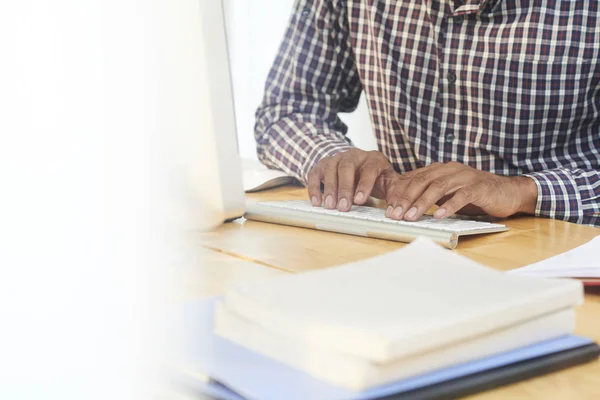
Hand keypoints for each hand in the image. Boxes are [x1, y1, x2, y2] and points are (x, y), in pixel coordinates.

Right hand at [307, 149, 393, 210]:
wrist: (358, 165)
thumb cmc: (375, 177)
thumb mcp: (388, 182)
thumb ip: (393, 192)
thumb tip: (396, 208)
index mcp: (373, 158)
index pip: (369, 168)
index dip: (364, 184)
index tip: (359, 200)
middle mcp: (354, 155)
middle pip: (347, 167)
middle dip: (344, 188)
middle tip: (343, 207)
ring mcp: (336, 159)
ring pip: (331, 169)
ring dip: (329, 189)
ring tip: (329, 206)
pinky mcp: (322, 165)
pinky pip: (315, 174)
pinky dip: (314, 188)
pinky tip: (316, 202)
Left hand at [384, 162, 537, 220]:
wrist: (507, 192)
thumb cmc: (473, 195)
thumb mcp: (447, 193)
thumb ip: (428, 194)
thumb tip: (402, 205)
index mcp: (439, 169)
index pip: (413, 178)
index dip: (399, 192)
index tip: (387, 208)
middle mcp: (450, 170)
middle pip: (422, 181)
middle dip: (405, 198)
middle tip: (394, 214)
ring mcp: (465, 177)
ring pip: (438, 187)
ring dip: (422, 203)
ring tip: (411, 217)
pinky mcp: (479, 187)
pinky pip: (462, 196)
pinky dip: (449, 205)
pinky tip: (439, 215)